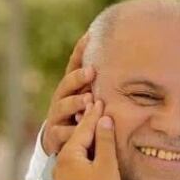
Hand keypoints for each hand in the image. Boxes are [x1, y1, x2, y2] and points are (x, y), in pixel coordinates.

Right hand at [41, 33, 96, 155]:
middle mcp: (61, 99)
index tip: (90, 38)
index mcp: (70, 87)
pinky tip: (81, 131)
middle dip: (78, 77)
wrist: (59, 142)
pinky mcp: (54, 136)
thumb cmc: (80, 116)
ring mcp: (56, 116)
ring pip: (63, 107)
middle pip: (67, 84)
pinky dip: (71, 132)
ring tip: (88, 100)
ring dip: (75, 103)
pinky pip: (62, 133)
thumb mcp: (91, 99)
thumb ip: (102, 83)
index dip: (80, 51)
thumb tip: (125, 57)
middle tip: (91, 71)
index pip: (74, 65)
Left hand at [53, 100, 120, 179]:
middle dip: (87, 122)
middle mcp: (60, 163)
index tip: (100, 99)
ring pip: (74, 150)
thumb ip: (104, 140)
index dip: (94, 114)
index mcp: (68, 155)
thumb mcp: (106, 165)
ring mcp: (60, 175)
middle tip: (95, 105)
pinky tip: (90, 151)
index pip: (83, 128)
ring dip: (84, 138)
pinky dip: (82, 152)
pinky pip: (73, 161)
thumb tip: (104, 119)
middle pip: (76, 137)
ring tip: (94, 125)